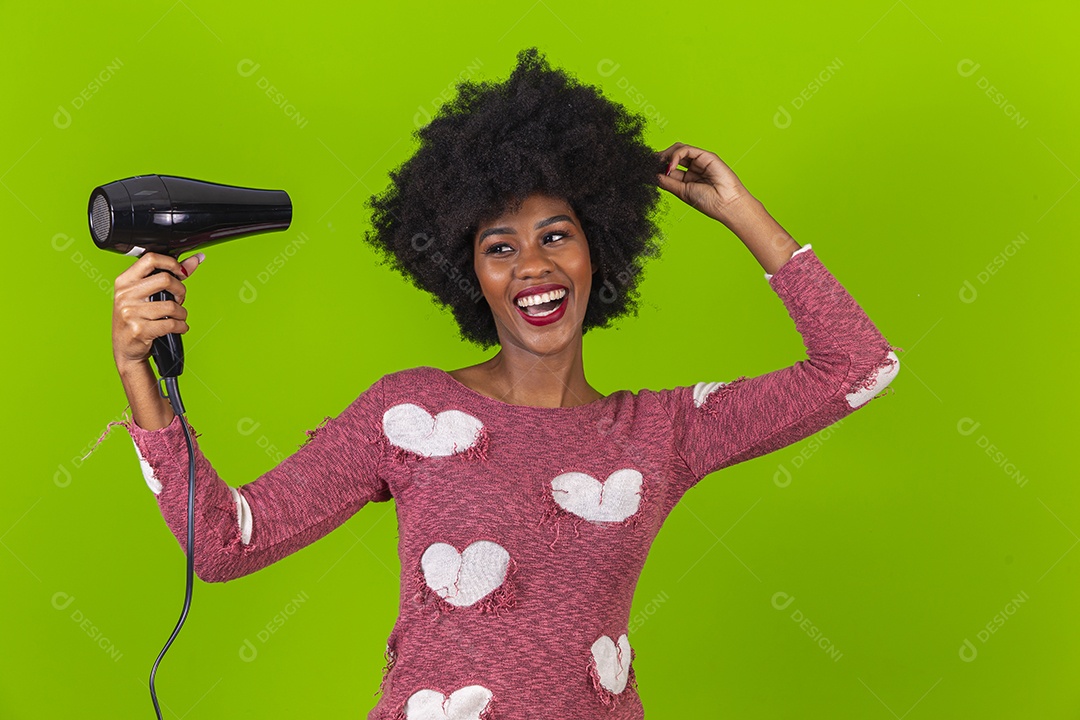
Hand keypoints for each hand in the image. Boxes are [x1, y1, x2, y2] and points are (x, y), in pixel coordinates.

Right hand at [112, 252, 202, 371]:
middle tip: (179, 300)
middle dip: (181, 291)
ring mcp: (130, 312)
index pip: (150, 259)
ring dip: (182, 313)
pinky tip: (178, 327)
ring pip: (172, 305)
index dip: (172, 263)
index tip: (182, 272)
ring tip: (178, 317)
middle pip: (165, 280)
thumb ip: (170, 276)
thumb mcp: (146, 294)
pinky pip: (172, 323)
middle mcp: (124, 295)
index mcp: (124, 281)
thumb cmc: (137, 318)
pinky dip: (182, 326)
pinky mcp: (139, 330)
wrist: (125, 349)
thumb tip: (195, 260)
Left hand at [654, 142, 754, 224]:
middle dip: (659, 158)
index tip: (645, 169)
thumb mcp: (682, 192)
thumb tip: (652, 175)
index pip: (669, 167)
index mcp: (687, 178)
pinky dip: (675, 155)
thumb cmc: (708, 202)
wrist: (727, 204)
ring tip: (659, 165)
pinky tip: (670, 166)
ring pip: (678, 149)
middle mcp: (693, 167)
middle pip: (672, 156)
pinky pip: (686, 149)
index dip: (658, 166)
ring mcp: (699, 160)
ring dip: (665, 155)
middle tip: (648, 164)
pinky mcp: (706, 155)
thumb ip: (668, 182)